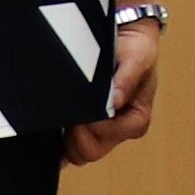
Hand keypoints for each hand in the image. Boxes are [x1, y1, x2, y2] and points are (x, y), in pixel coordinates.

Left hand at [65, 21, 162, 165]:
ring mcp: (100, 134)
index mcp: (136, 120)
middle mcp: (119, 132)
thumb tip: (116, 101)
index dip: (93, 123)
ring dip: (67, 137)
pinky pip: (66, 149)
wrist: (125, 40)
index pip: (109, 136)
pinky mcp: (84, 132)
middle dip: (76, 134)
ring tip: (66, 111)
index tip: (86, 104)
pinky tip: (56, 122)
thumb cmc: (135, 51)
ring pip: (77, 154)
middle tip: (71, 111)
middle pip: (91, 152)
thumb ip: (128, 78)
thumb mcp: (138, 57)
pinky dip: (58, 141)